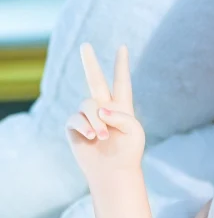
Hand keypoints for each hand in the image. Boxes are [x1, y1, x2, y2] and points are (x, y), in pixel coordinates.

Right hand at [65, 43, 144, 184]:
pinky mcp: (75, 128)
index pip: (121, 82)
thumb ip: (120, 114)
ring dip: (96, 121)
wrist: (114, 172)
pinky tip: (91, 137)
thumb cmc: (128, 151)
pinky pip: (76, 119)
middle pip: (95, 80)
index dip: (121, 65)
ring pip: (87, 105)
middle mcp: (103, 109)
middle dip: (89, 63)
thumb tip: (98, 110)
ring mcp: (88, 117)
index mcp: (121, 107)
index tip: (122, 47)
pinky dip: (85, 127)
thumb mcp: (134, 130)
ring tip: (102, 136)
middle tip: (85, 45)